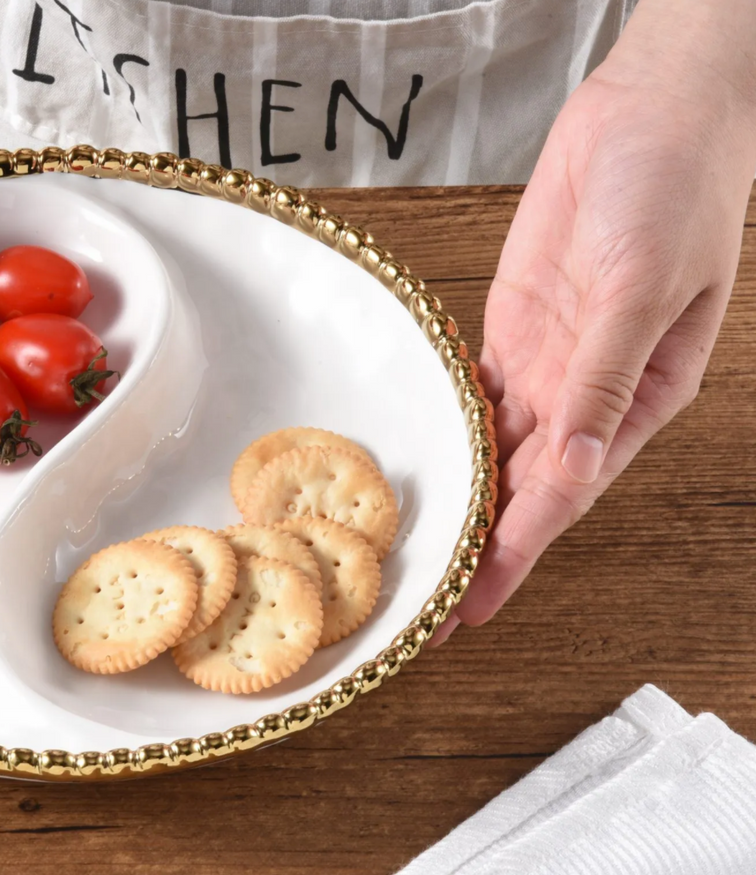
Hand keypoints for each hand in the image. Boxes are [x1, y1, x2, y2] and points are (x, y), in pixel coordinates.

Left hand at [433, 0, 755, 642]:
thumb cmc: (676, 185)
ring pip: (496, 451)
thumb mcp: (643, 285)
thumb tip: (573, 465)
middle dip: (475, 550)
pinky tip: (423, 466)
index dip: (512, 555)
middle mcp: (589, 392)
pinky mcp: (515, 322)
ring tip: (412, 554)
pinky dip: (451, 430)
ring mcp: (549, 359)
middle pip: (521, 490)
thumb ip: (605, 377)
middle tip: (418, 605)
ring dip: (460, 501)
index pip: (561, 495)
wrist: (654, 109)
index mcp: (638, 399)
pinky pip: (476, 390)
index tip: (468, 608)